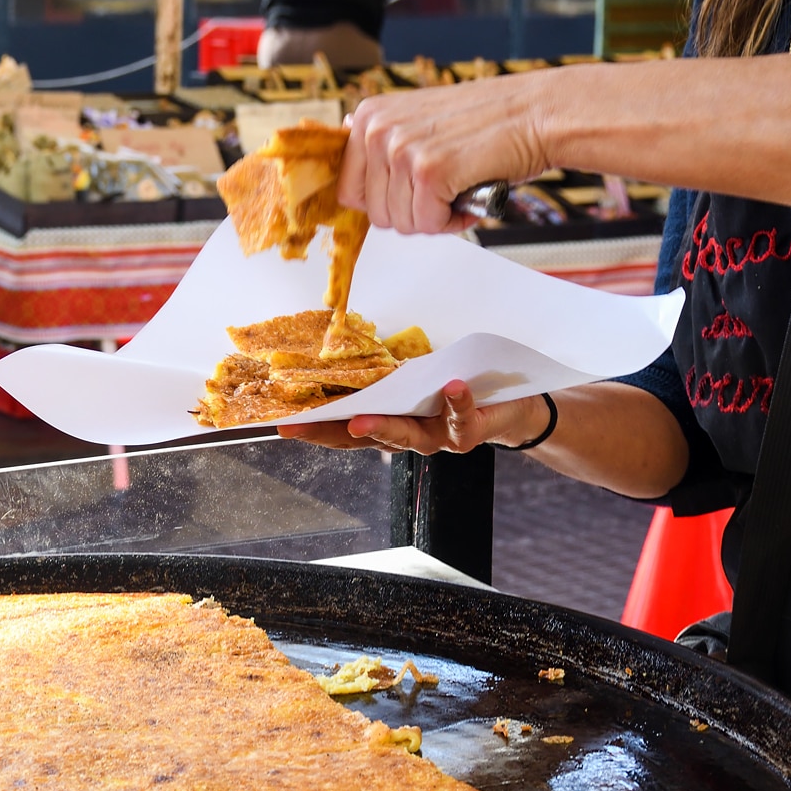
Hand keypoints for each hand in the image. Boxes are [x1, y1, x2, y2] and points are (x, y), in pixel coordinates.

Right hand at [276, 381, 549, 454]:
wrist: (509, 405)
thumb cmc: (453, 389)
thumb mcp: (416, 379)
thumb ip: (389, 377)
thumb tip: (345, 350)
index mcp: (389, 423)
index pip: (344, 431)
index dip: (314, 429)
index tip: (282, 424)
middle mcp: (407, 438)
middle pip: (365, 439)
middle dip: (333, 433)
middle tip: (302, 429)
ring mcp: (436, 439)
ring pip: (406, 437)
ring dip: (383, 427)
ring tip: (362, 419)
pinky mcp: (468, 433)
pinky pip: (460, 417)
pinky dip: (456, 401)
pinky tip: (450, 386)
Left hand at [338, 75, 553, 234]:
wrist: (538, 113)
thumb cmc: (486, 122)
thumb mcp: (418, 122)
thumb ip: (384, 144)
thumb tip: (353, 171)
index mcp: (369, 117)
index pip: (348, 190)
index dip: (384, 202)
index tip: (409, 195)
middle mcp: (378, 129)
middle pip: (375, 214)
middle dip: (412, 213)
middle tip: (443, 192)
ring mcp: (402, 150)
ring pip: (401, 223)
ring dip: (434, 218)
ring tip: (459, 190)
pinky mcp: (430, 170)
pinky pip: (428, 224)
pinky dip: (452, 221)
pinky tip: (469, 195)